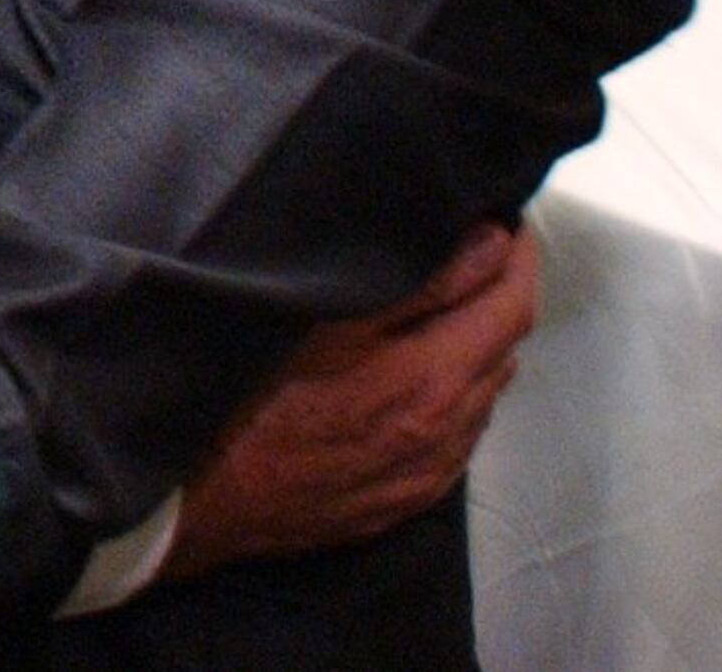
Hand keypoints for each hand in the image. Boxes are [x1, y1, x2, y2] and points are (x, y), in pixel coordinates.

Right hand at [167, 220, 540, 576]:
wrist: (203, 498)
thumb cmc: (246, 398)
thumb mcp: (325, 319)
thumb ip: (420, 283)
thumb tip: (489, 244)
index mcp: (433, 379)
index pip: (512, 307)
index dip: (518, 257)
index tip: (505, 223)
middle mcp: (447, 431)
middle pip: (505, 350)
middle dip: (498, 297)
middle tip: (472, 255)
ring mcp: (429, 471)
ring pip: (482, 396)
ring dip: (476, 349)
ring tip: (442, 311)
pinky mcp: (405, 498)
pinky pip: (457, 439)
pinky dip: (454, 397)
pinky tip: (418, 380)